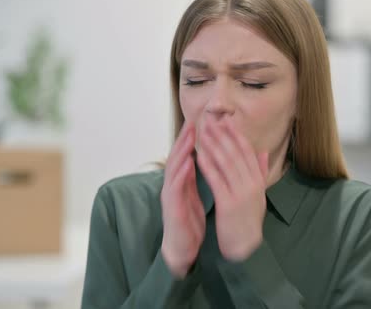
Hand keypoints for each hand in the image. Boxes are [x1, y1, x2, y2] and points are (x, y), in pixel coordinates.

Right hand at [160, 122, 205, 277]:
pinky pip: (175, 188)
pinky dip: (181, 174)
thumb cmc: (188, 221)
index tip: (200, 122)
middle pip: (176, 157)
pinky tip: (188, 164)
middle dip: (183, 139)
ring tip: (189, 137)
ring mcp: (170, 196)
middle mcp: (172, 185)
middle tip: (192, 121)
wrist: (181, 248)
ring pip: (173, 169)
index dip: (190, 139)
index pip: (184, 156)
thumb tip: (199, 159)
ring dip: (181, 152)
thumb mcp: (193, 195)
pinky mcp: (172, 208)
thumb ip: (193, 178)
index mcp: (180, 182)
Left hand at [197, 117, 268, 260]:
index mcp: (258, 180)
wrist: (247, 246)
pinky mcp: (229, 203)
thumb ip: (260, 172)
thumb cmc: (249, 220)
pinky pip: (217, 180)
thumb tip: (264, 152)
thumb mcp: (259, 194)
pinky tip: (199, 155)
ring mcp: (242, 193)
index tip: (226, 120)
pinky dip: (208, 166)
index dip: (236, 134)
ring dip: (214, 146)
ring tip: (204, 132)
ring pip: (226, 163)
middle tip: (211, 120)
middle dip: (223, 135)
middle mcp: (252, 184)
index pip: (247, 151)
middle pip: (236, 153)